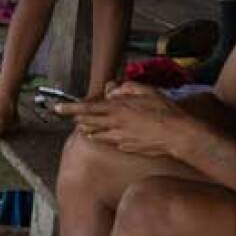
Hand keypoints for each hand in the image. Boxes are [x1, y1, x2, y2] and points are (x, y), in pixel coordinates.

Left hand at [55, 82, 184, 157]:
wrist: (178, 135)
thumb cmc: (165, 111)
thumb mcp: (147, 91)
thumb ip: (127, 88)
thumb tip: (114, 88)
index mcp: (117, 108)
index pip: (86, 108)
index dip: (70, 109)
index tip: (57, 109)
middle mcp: (114, 124)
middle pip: (87, 123)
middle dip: (79, 120)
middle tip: (76, 117)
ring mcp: (119, 138)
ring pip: (96, 134)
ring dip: (90, 130)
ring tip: (87, 127)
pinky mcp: (126, 147)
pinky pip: (110, 142)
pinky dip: (105, 138)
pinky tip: (107, 136)